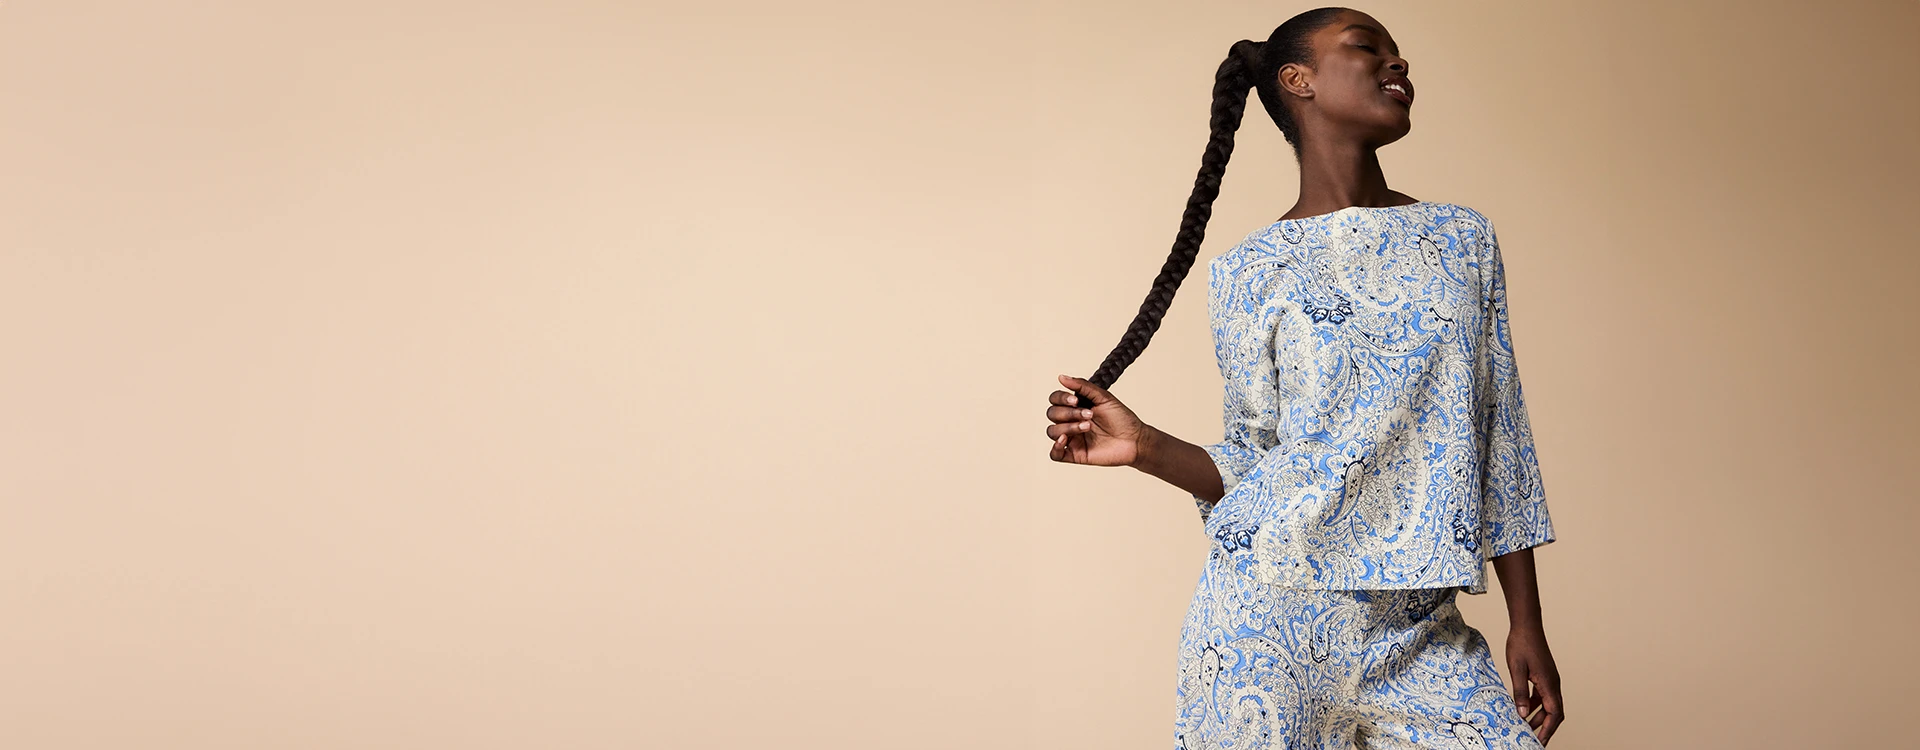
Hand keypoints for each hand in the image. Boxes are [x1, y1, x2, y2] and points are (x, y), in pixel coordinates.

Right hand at [1045, 374, 1149, 467]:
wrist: (1135, 440)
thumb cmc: (1122, 418)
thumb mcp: (1103, 397)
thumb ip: (1082, 386)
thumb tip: (1061, 377)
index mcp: (1076, 406)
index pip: (1055, 399)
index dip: (1060, 398)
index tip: (1075, 400)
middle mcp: (1071, 421)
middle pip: (1052, 414)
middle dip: (1068, 413)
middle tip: (1089, 415)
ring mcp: (1072, 438)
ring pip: (1052, 432)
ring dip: (1067, 427)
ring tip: (1087, 427)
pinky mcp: (1075, 455)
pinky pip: (1055, 454)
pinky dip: (1055, 447)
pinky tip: (1064, 440)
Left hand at [1506, 625, 1563, 743]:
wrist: (1526, 626)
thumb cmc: (1522, 644)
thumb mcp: (1516, 669)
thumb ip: (1519, 692)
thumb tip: (1522, 713)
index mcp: (1549, 683)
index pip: (1554, 714)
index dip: (1548, 730)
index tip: (1540, 741)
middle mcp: (1553, 683)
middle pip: (1554, 712)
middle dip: (1545, 727)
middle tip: (1534, 739)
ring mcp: (1549, 680)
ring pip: (1548, 704)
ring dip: (1538, 716)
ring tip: (1525, 727)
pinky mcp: (1544, 676)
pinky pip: (1542, 695)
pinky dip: (1534, 705)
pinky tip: (1523, 709)